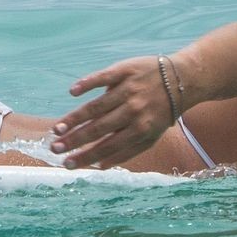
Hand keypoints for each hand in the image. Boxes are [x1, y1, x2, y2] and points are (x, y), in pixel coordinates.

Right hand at [50, 55, 178, 168]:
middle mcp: (134, 111)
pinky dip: (88, 84)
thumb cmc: (161, 112)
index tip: (68, 163)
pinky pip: (103, 78)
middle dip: (75, 140)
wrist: (181, 79)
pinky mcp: (124, 70)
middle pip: (99, 128)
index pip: (107, 146)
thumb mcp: (151, 135)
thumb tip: (100, 166)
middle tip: (55, 148)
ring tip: (58, 128)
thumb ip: (127, 151)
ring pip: (97, 106)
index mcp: (140, 129)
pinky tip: (73, 92)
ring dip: (75, 117)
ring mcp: (128, 89)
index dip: (86, 156)